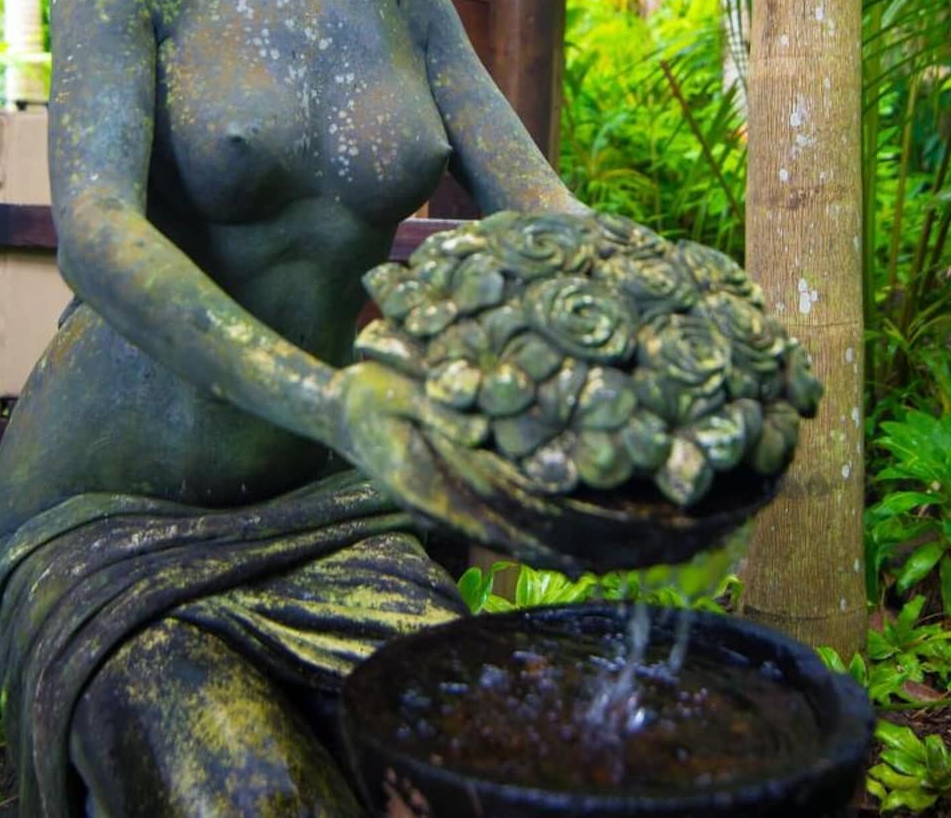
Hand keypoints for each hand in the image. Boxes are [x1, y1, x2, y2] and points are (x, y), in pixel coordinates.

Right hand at [330, 360, 581, 564]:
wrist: (332, 416)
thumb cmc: (364, 394)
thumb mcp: (394, 389)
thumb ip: (439, 410)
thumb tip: (483, 431)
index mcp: (426, 481)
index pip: (501, 505)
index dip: (549, 518)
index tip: (595, 530)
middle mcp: (435, 507)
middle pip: (511, 533)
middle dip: (564, 544)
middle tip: (618, 555)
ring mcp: (438, 513)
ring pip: (503, 539)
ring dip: (552, 550)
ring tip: (602, 561)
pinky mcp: (441, 509)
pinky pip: (492, 531)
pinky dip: (530, 542)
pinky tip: (562, 550)